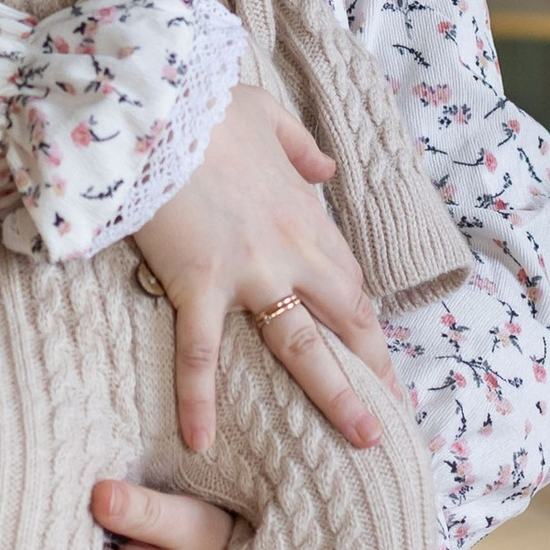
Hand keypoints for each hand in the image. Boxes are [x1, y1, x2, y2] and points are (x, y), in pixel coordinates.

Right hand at [132, 83, 399, 454]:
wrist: (158, 107)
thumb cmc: (207, 107)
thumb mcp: (267, 115)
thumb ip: (302, 148)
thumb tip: (326, 170)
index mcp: (306, 215)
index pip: (348, 280)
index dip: (365, 321)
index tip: (377, 355)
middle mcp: (291, 251)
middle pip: (345, 320)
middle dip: (372, 367)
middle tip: (391, 415)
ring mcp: (249, 272)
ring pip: (301, 347)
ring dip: (335, 395)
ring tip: (362, 441)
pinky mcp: (198, 283)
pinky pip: (200, 353)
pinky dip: (199, 399)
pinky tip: (200, 442)